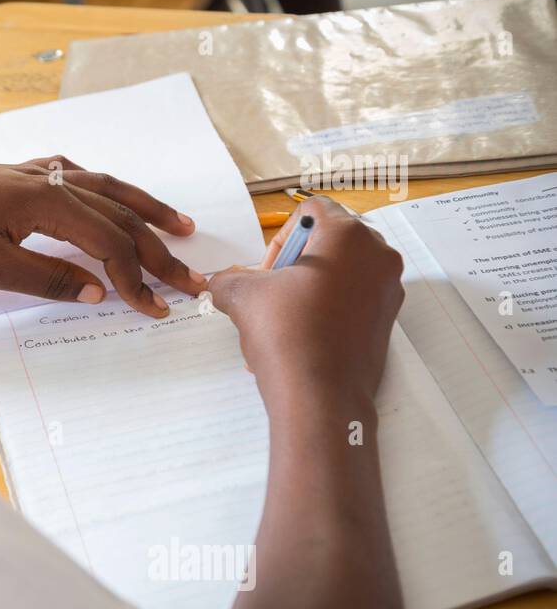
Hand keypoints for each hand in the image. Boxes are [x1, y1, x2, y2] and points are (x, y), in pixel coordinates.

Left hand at [0, 156, 206, 316]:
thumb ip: (49, 279)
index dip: (137, 278)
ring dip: (144, 210)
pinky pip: (80, 178)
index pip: (109, 243)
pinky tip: (113, 197)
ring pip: (107, 189)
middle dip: (158, 249)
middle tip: (192, 278)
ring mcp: (36, 173)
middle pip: (118, 215)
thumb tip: (99, 291)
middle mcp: (49, 180)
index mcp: (45, 202)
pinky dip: (108, 190)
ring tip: (178, 227)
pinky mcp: (21, 174)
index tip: (156, 307)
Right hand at [208, 196, 403, 401]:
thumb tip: (220, 282)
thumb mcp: (242, 297)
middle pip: (329, 239)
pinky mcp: (388, 319)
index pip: (311, 210)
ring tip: (287, 318)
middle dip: (297, 262)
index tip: (270, 271)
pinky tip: (304, 336)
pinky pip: (354, 297)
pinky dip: (329, 307)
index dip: (281, 238)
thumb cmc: (288, 337)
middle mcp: (378, 255)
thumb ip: (228, 278)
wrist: (320, 398)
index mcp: (348, 236)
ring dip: (311, 285)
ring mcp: (388, 288)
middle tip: (276, 292)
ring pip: (342, 270)